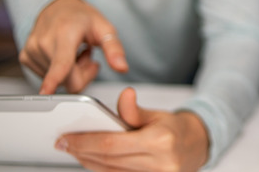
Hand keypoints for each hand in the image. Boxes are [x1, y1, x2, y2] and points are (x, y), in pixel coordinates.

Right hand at [21, 0, 127, 93]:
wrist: (58, 7)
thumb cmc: (81, 18)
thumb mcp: (104, 28)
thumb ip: (114, 49)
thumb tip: (122, 68)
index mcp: (65, 33)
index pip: (61, 63)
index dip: (54, 79)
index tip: (45, 92)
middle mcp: (45, 42)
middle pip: (66, 79)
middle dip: (82, 74)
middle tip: (88, 56)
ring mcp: (32, 50)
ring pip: (57, 81)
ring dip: (70, 71)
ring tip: (74, 52)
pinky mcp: (25, 57)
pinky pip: (46, 78)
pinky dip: (57, 71)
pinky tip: (62, 55)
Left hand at [56, 88, 208, 171]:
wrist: (196, 149)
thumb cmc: (175, 130)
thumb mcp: (158, 114)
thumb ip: (136, 110)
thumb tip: (125, 94)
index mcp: (160, 142)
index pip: (112, 145)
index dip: (85, 142)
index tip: (66, 138)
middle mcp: (159, 164)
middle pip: (108, 160)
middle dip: (81, 151)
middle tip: (63, 143)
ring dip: (88, 161)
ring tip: (73, 149)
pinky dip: (101, 168)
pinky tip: (90, 159)